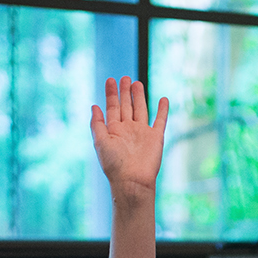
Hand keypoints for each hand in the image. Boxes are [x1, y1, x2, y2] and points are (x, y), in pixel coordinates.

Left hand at [90, 76, 166, 199]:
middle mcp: (128, 129)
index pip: (112, 107)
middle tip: (125, 77)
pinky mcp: (156, 137)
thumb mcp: (101, 142)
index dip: (111, 93)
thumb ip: (97, 123)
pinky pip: (160, 120)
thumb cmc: (114, 165)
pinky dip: (162, 110)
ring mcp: (142, 132)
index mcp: (114, 130)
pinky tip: (163, 99)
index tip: (110, 80)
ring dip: (139, 97)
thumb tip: (94, 106)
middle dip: (125, 91)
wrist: (132, 180)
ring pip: (141, 109)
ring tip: (137, 83)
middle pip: (126, 105)